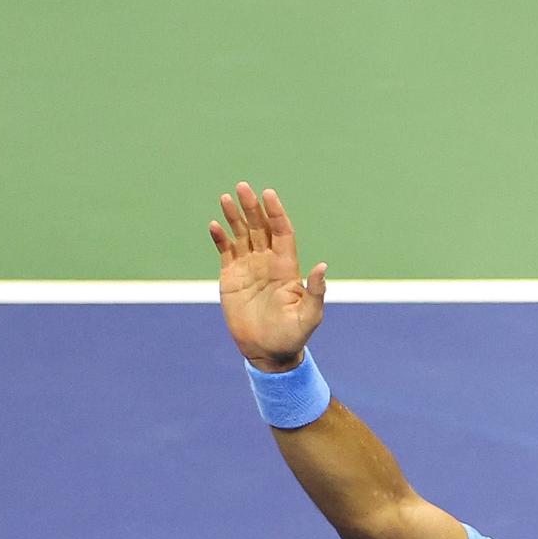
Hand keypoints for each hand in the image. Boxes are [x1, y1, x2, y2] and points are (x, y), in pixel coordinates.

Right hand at [208, 181, 326, 371]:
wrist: (267, 351)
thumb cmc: (293, 335)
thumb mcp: (310, 315)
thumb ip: (316, 290)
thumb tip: (322, 265)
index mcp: (287, 266)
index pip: (281, 231)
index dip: (275, 213)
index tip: (268, 194)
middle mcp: (267, 262)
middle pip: (260, 227)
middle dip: (252, 207)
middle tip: (243, 186)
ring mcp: (248, 268)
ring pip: (241, 235)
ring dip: (234, 217)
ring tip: (227, 197)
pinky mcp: (231, 277)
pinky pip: (225, 251)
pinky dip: (220, 238)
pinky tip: (215, 225)